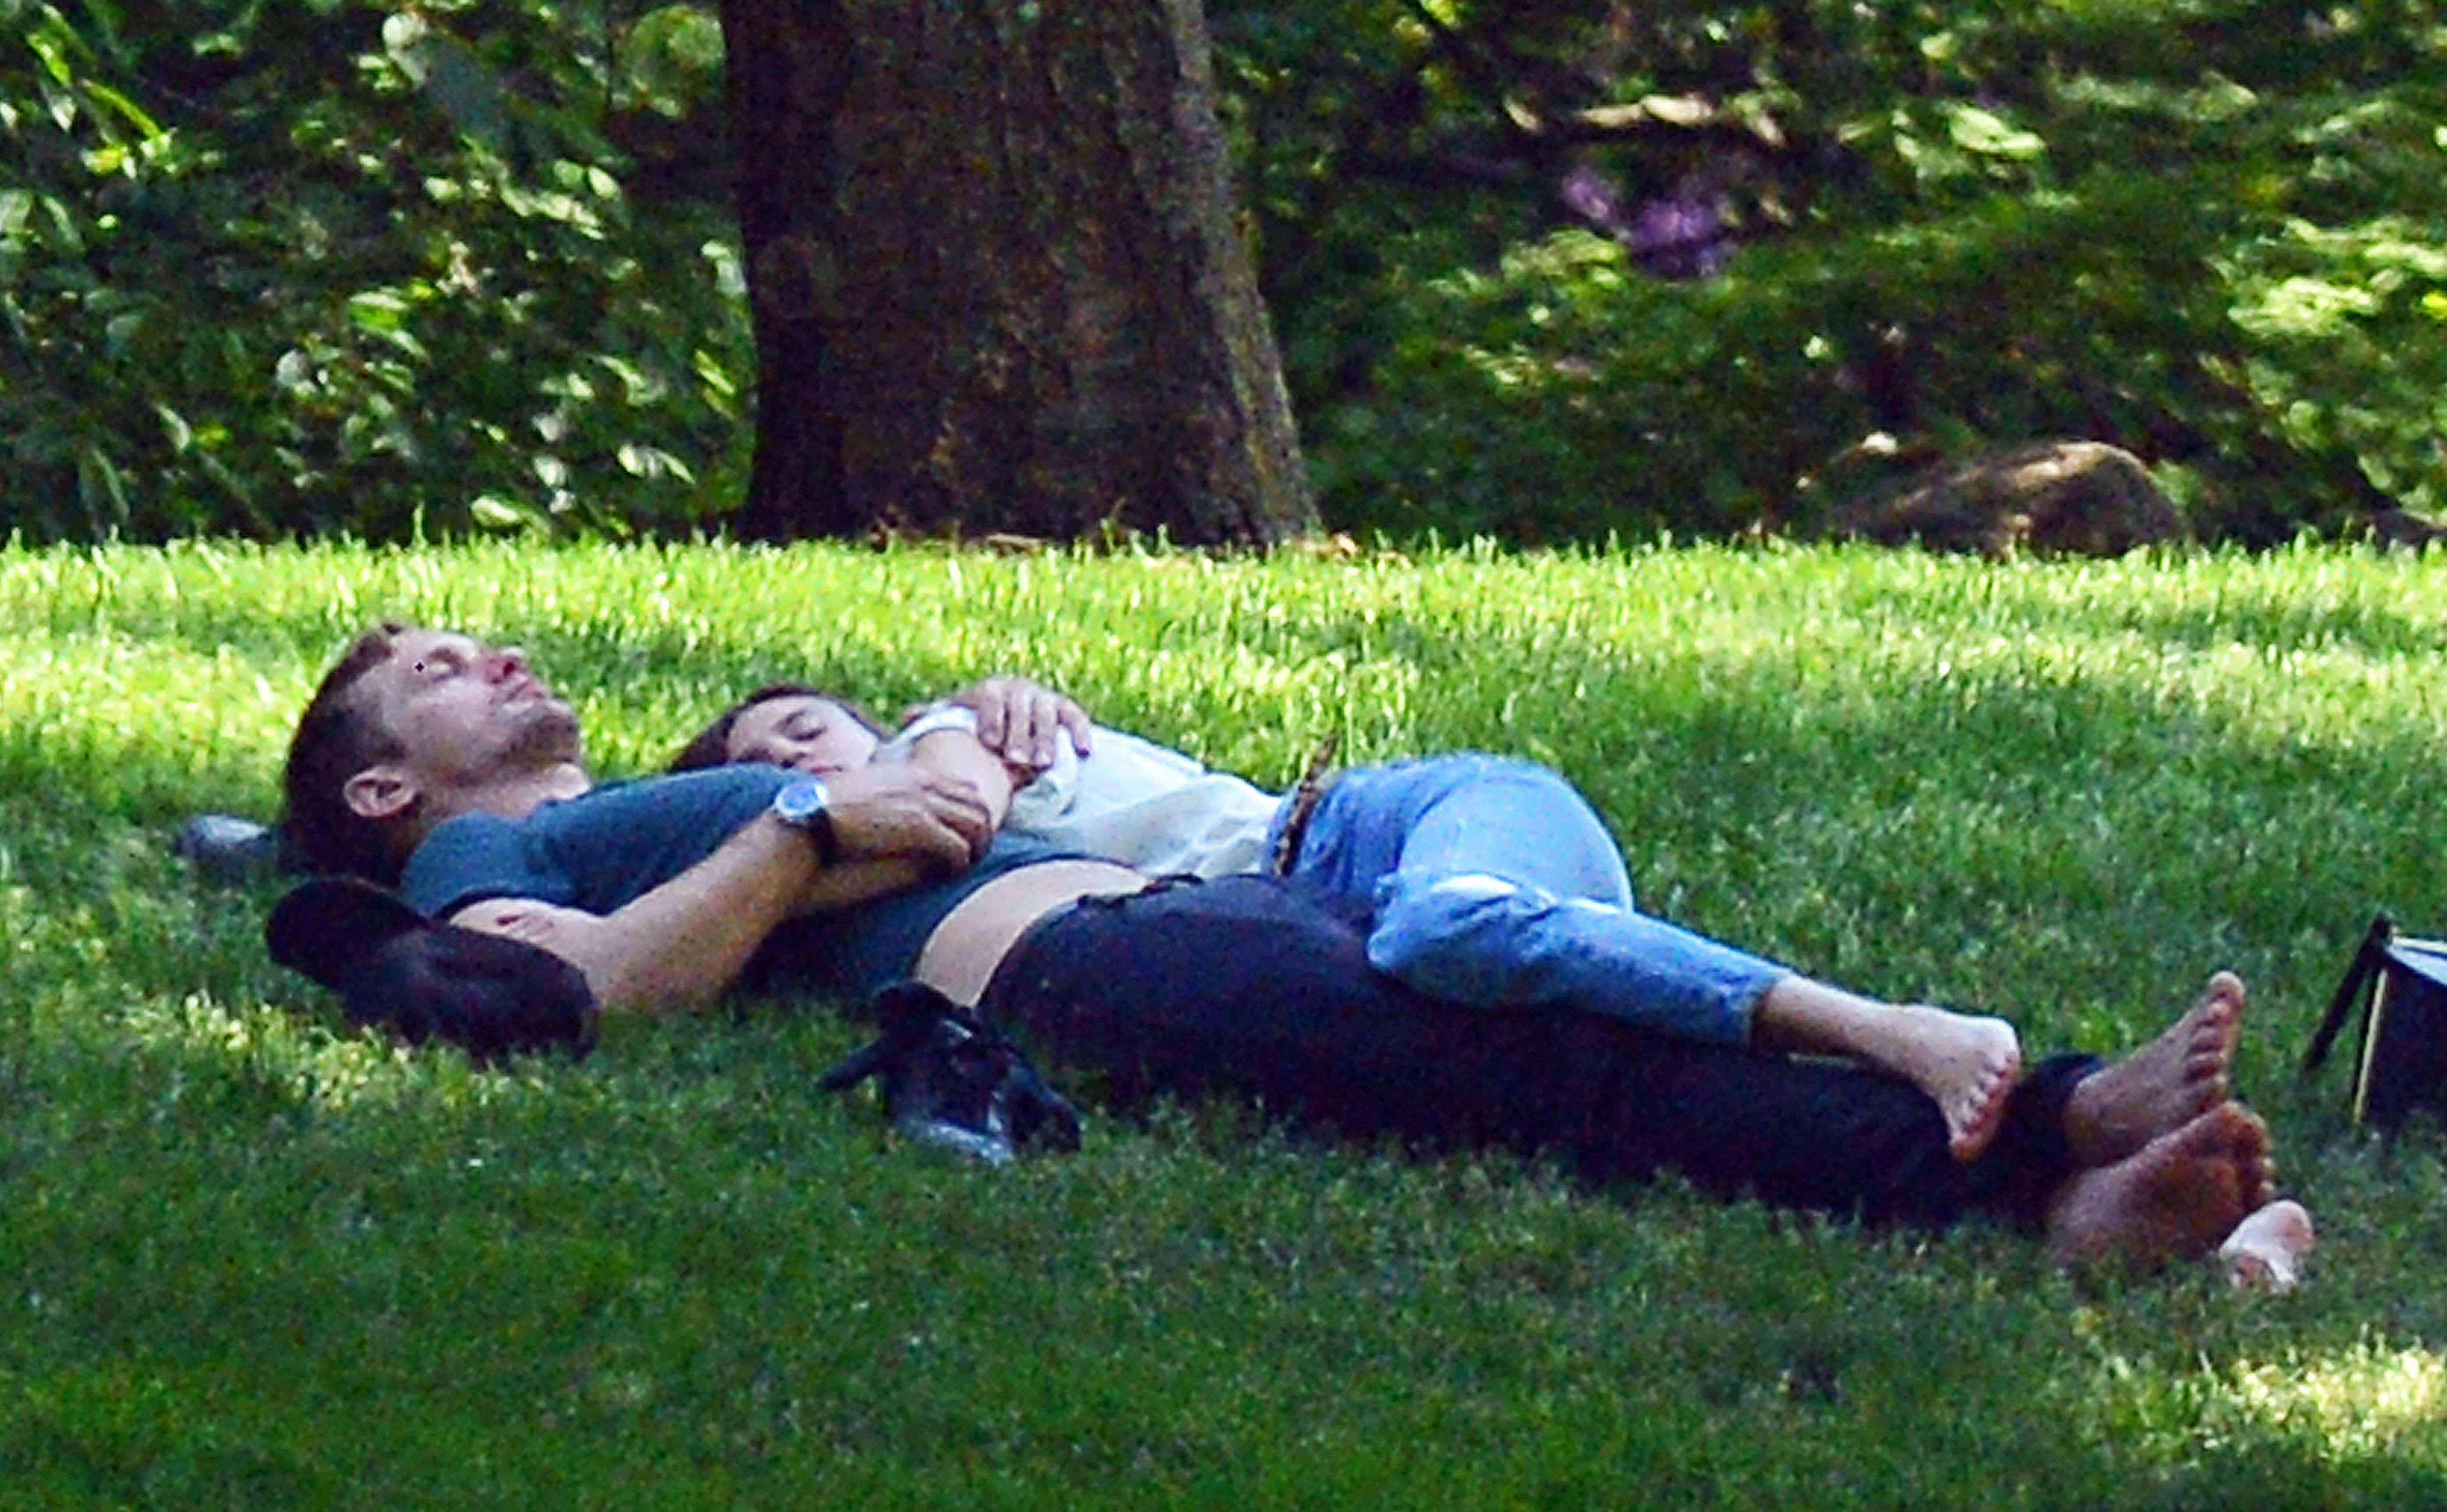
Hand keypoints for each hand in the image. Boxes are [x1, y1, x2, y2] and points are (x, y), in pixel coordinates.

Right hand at [822, 764, 995, 873]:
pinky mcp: (917, 827)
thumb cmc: (826, 812)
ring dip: (975, 848)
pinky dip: (959, 862)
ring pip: (976, 824)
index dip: (971, 812)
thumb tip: (894, 812)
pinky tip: (950, 873)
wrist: (808, 820)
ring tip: (964, 867)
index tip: (966, 834)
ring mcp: (922, 803)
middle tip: (974, 855)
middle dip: (982, 831)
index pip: (964, 787)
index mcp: (910, 774)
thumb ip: (887, 795)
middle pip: (978, 803)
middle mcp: (922, 784)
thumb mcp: (862, 791)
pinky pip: (958, 847)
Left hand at [933, 674, 1091, 776]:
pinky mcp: (1064, 708)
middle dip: (1020, 734)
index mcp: (989, 689)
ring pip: (1047, 713)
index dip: (991, 718)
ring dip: (1047, 738)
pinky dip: (1081, 732)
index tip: (989, 743)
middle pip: (1021, 707)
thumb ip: (934, 719)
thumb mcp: (956, 720)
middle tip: (1017, 761)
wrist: (1008, 719)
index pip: (990, 697)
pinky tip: (1084, 752)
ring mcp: (1042, 697)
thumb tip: (908, 717)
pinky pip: (1075, 717)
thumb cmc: (977, 725)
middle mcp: (1017, 688)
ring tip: (1043, 764)